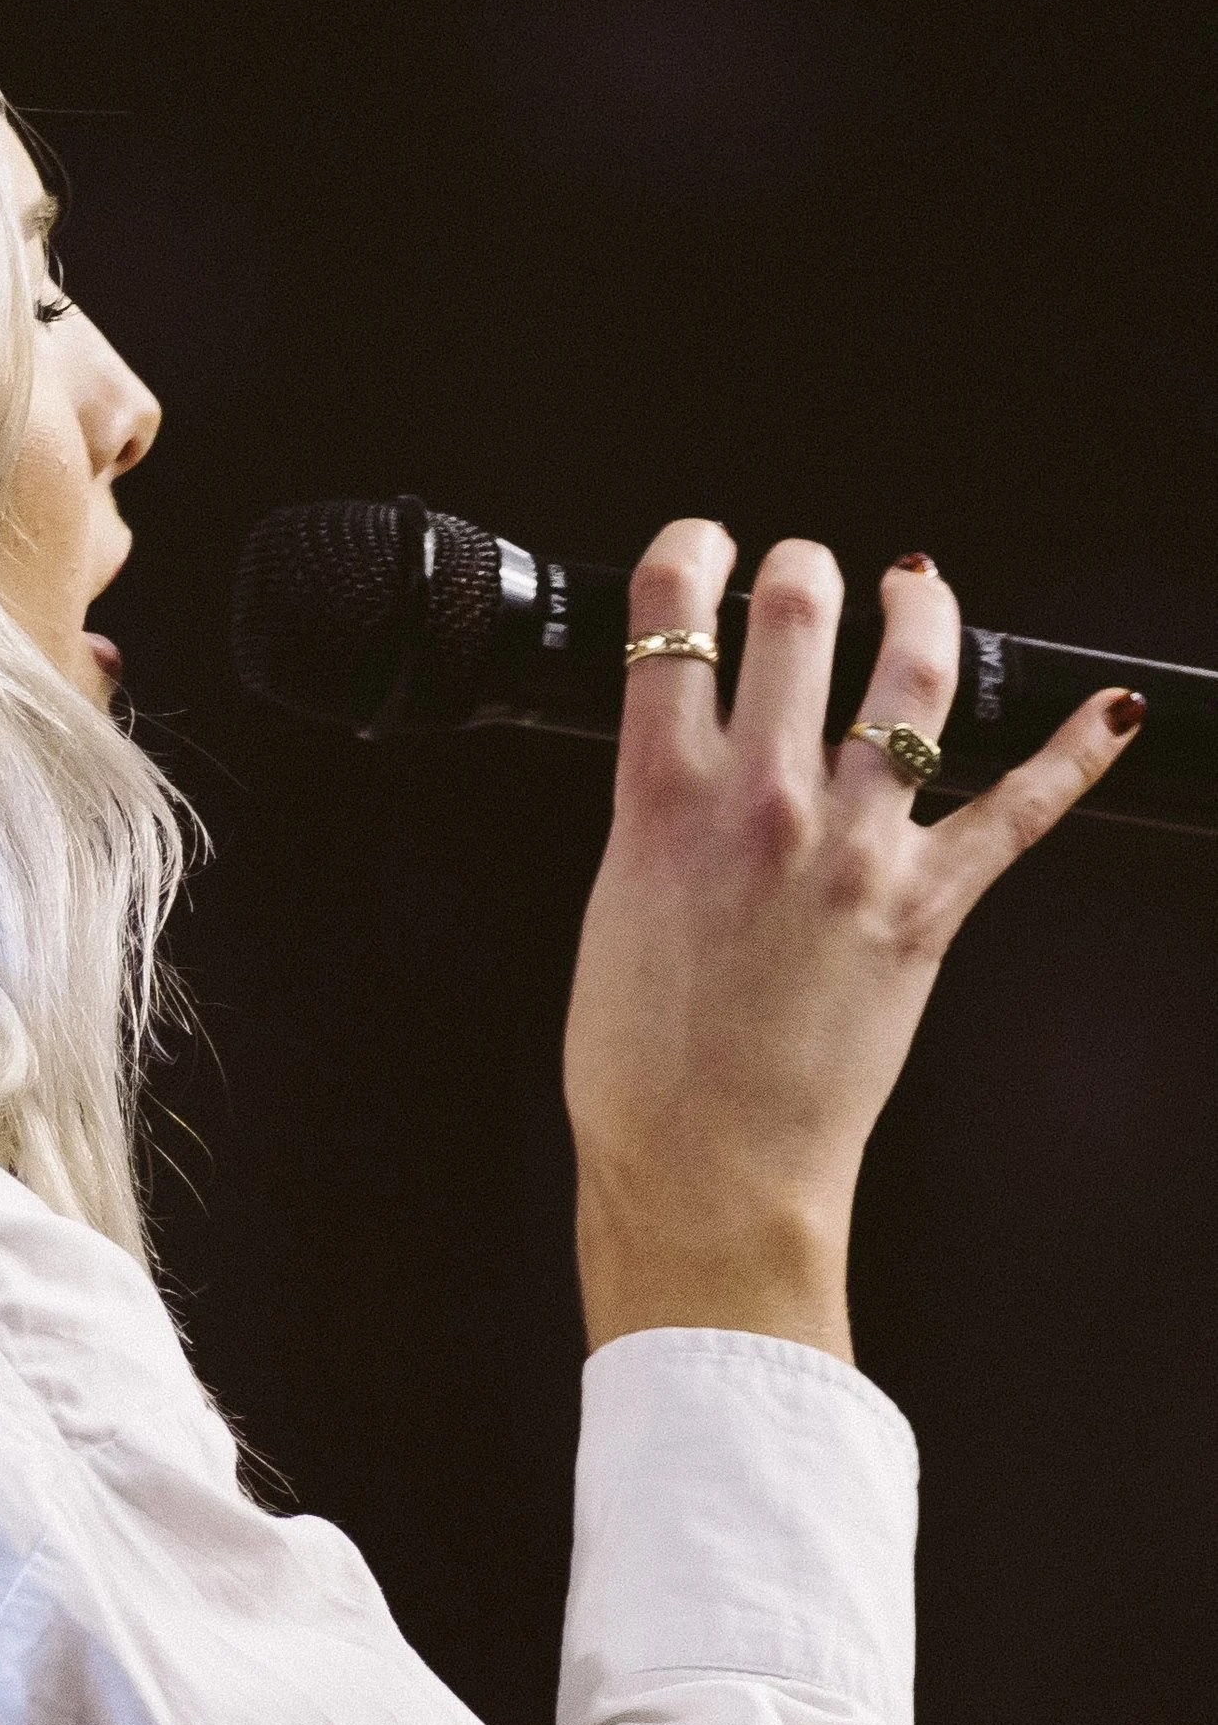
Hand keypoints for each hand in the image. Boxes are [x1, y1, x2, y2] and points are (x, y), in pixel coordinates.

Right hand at [563, 521, 1143, 1361]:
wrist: (707, 1174)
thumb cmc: (642, 1070)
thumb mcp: (615, 911)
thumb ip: (658, 820)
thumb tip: (689, 768)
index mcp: (658, 802)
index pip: (670, 621)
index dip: (688, 555)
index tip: (701, 550)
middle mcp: (760, 803)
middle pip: (793, 613)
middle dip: (801, 568)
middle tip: (803, 573)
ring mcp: (854, 848)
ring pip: (910, 674)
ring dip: (919, 608)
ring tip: (915, 589)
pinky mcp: (927, 907)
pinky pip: (1021, 809)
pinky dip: (1077, 749)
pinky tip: (1109, 710)